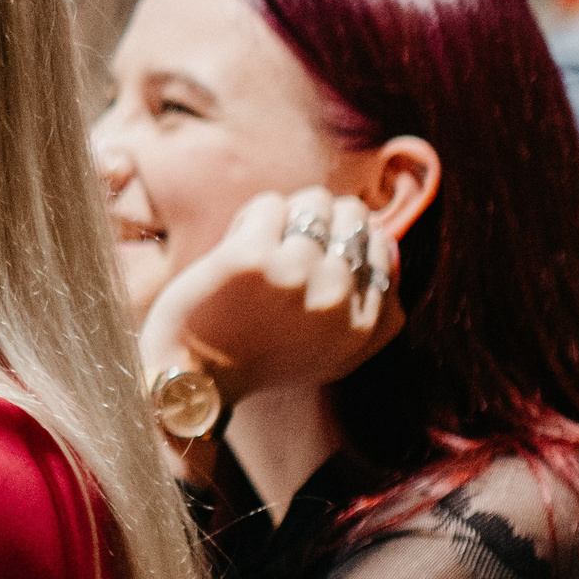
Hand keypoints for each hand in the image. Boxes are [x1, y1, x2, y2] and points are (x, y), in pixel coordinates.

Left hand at [141, 187, 403, 407]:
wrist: (191, 373)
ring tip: (263, 244)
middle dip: (322, 219)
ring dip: (286, 215)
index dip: (348, 240)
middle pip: (353, 218)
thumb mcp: (333, 353)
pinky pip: (271, 205)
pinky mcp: (253, 258)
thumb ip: (368, 308)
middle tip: (289, 242)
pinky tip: (238, 243)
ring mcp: (297, 275)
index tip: (318, 253)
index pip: (383, 251)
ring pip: (313, 204)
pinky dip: (253, 217)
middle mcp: (337, 301)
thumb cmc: (256, 358)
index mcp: (364, 328)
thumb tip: (386, 243)